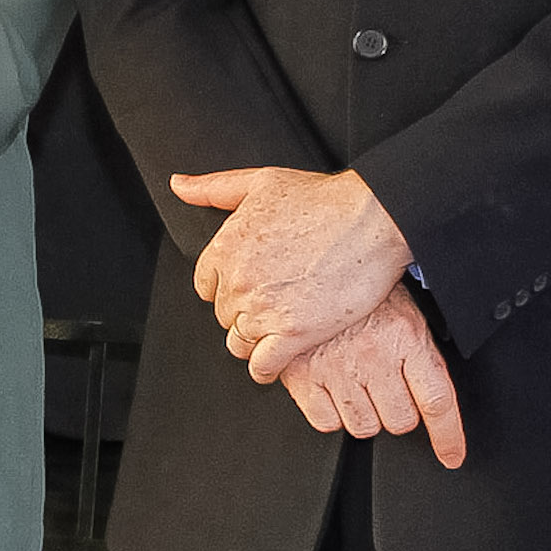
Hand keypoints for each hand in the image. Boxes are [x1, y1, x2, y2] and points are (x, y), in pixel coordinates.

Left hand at [174, 165, 416, 376]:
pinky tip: (273, 363)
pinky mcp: (293, 334)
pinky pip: (262, 366)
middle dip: (242, 312)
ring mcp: (263, 309)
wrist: (371, 219)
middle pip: (223, 315)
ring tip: (272, 333)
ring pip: (238, 343)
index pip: (205, 286)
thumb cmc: (323, 199)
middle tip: (270, 305)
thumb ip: (213, 188)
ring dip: (252, 341)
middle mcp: (238, 281)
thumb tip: (179, 185)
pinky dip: (265, 369)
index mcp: (226, 247)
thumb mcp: (260, 181)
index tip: (246, 287)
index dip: (226, 288)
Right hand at [268, 286, 467, 467]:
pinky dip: (330, 412)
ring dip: (363, 413)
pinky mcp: (302, 376)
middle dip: (396, 411)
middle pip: (400, 420)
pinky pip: (326, 423)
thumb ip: (418, 347)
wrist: (301, 261)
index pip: (437, 400)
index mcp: (405, 336)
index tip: (451, 456)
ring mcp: (336, 368)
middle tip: (385, 387)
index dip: (448, 436)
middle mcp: (373, 355)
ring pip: (363, 426)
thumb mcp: (399, 305)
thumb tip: (435, 387)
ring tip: (355, 382)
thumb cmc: (356, 287)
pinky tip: (330, 386)